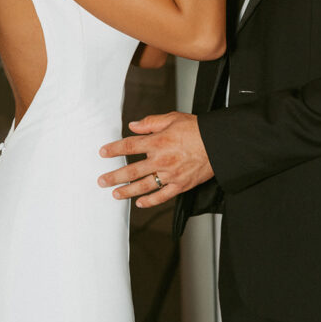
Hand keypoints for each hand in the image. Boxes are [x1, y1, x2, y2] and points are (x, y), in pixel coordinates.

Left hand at [98, 112, 213, 207]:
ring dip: (127, 191)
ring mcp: (170, 175)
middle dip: (114, 176)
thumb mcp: (172, 118)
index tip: (103, 153)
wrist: (218, 144)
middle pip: (132, 170)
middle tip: (102, 180)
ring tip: (115, 194)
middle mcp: (161, 160)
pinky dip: (150, 201)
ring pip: (144, 186)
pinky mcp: (180, 185)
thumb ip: (150, 123)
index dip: (114, 149)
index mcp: (158, 142)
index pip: (129, 146)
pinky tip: (140, 203)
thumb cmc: (197, 130)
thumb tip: (134, 125)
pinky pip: (162, 196)